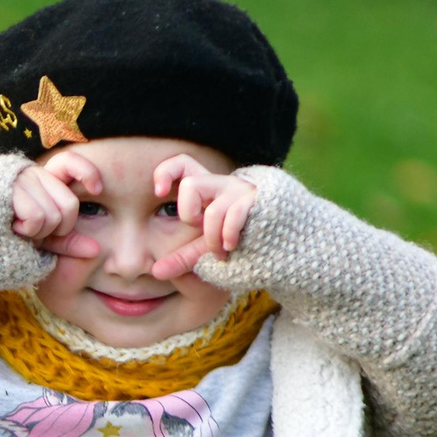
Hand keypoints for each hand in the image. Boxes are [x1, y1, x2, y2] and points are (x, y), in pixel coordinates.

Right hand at [11, 150, 102, 260]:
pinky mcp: (9, 190)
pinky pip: (36, 217)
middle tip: (31, 230)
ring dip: (36, 232)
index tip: (97, 189)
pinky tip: (8, 227)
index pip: (69, 162)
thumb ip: (65, 242)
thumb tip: (96, 250)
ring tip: (13, 228)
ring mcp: (20, 180)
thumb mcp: (37, 238)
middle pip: (69, 205)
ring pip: (53, 215)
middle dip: (56, 228)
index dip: (86, 172)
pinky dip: (26, 231)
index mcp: (40, 179)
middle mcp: (32, 173)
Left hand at [150, 156, 255, 278]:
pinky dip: (227, 236)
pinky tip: (231, 247)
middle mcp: (222, 184)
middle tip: (198, 228)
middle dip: (189, 213)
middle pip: (190, 184)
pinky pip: (234, 216)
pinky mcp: (257, 202)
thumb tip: (156, 272)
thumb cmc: (240, 239)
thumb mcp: (206, 247)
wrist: (280, 243)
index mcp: (207, 188)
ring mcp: (240, 191)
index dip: (166, 172)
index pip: (182, 164)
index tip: (159, 192)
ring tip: (220, 252)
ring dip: (211, 238)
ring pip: (212, 211)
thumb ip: (183, 257)